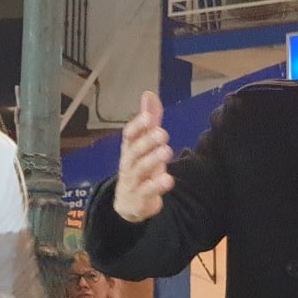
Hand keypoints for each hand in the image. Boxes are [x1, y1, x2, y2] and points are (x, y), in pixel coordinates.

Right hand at [113, 91, 174, 222]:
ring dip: (153, 160)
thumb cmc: (139, 167)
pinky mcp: (140, 199)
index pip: (128, 135)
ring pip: (140, 170)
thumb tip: (149, 94)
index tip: (147, 116)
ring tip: (167, 151)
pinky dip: (157, 186)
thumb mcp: (144, 144)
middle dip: (147, 142)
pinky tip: (168, 179)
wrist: (129, 203)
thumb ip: (149, 120)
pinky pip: (147, 192)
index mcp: (129, 149)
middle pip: (134, 151)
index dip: (137, 126)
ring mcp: (133, 182)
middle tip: (162, 133)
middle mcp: (128, 164)